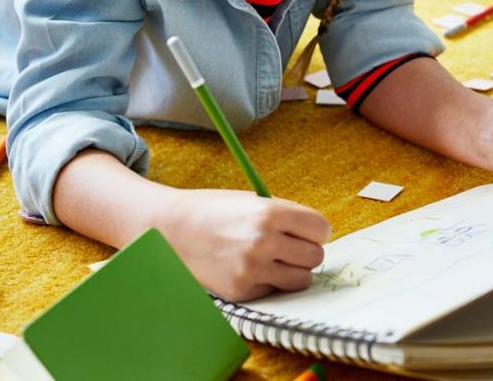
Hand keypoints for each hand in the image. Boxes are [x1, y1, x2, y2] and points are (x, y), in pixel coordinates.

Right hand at [158, 189, 331, 300]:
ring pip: (302, 279)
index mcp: (269, 213)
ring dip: (293, 270)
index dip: (316, 230)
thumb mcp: (253, 202)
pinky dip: (270, 282)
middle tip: (290, 245)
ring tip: (275, 258)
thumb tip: (320, 237)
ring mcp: (252, 270)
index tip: (308, 231)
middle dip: (306, 250)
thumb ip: (287, 217)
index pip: (321, 229)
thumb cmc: (214, 212)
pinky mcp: (242, 291)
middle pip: (316, 256)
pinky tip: (251, 268)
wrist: (171, 230)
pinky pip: (276, 291)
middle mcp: (263, 242)